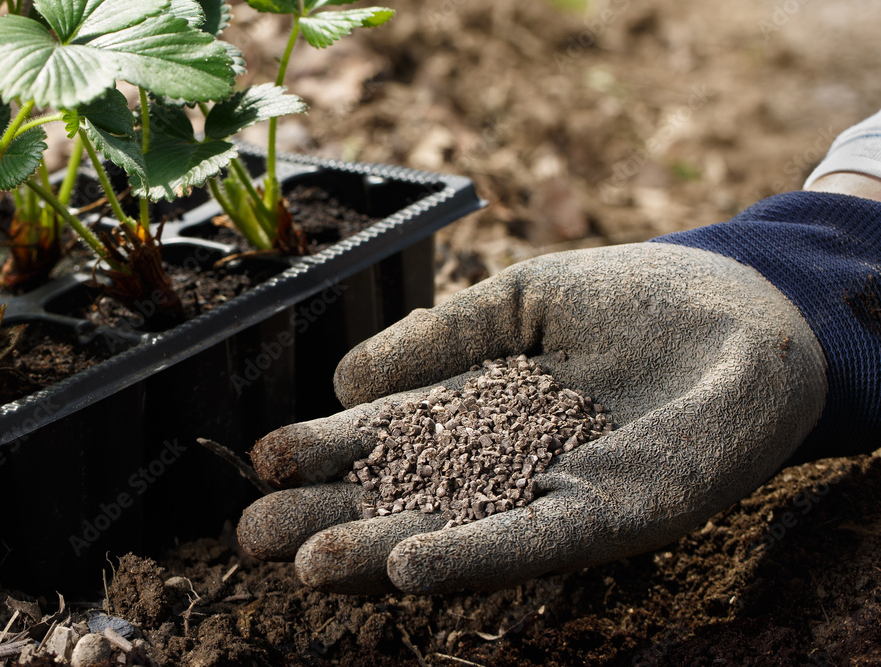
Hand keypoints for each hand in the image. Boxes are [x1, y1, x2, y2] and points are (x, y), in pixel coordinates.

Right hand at [237, 243, 826, 593]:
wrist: (743, 310)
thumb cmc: (635, 297)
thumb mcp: (521, 300)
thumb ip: (441, 334)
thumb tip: (344, 375)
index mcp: (480, 409)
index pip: (389, 437)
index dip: (327, 451)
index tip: (262, 463)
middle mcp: (507, 464)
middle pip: (405, 497)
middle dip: (330, 517)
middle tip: (253, 538)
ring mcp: (554, 495)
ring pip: (454, 531)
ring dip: (380, 551)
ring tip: (308, 564)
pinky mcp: (612, 517)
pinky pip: (532, 541)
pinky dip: (471, 555)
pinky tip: (409, 567)